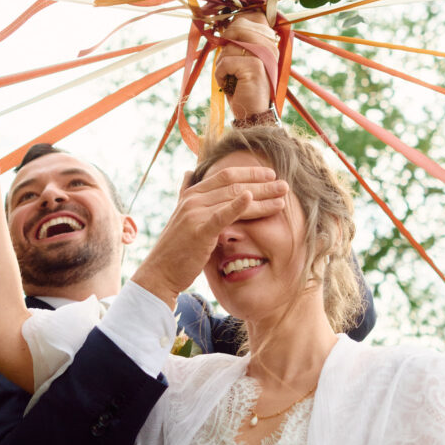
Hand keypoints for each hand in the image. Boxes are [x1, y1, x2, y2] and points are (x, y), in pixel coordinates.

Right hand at [131, 166, 288, 306]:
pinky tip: (250, 199)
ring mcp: (195, 213)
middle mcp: (193, 199)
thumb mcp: (181, 215)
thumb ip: (186, 193)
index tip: (270, 173)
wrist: (160, 272)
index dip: (249, 172)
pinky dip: (236, 206)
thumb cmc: (176, 247)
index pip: (225, 175)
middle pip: (234, 186)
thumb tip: (189, 172)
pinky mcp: (199, 230)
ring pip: (234, 199)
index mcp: (192, 194)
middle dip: (262, 185)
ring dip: (261, 197)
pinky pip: (221, 215)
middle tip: (285, 185)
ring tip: (282, 197)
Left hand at [216, 11, 277, 118]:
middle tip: (230, 64)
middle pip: (238, 26)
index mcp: (269, 40)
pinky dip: (221, 75)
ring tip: (232, 77)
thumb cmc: (244, 86)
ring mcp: (264, 55)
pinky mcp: (255, 66)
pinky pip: (225, 62)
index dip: (236, 24)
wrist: (253, 114)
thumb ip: (240, 39)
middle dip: (226, 44)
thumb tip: (230, 20)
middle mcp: (270, 44)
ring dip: (223, 64)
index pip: (253, 15)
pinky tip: (231, 85)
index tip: (232, 41)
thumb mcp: (243, 58)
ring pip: (229, 46)